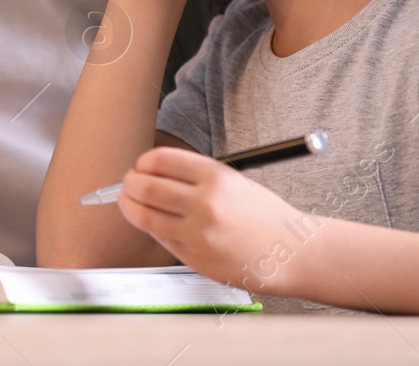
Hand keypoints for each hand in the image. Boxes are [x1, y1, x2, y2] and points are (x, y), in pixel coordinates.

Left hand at [117, 146, 313, 295]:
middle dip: (129, 183)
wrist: (290, 252)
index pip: (160, 160)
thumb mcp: (232, 181)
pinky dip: (151, 228)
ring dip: (129, 205)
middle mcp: (205, 203)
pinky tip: (154, 223)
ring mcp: (198, 233)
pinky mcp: (195, 258)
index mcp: (215, 176)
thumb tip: (150, 172)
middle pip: (146, 187)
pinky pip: (160, 239)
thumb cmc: (262, 215)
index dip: (143, 162)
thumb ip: (192, 177)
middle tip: (128, 183)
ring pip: (144, 215)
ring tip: (127, 201)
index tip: (141, 166)